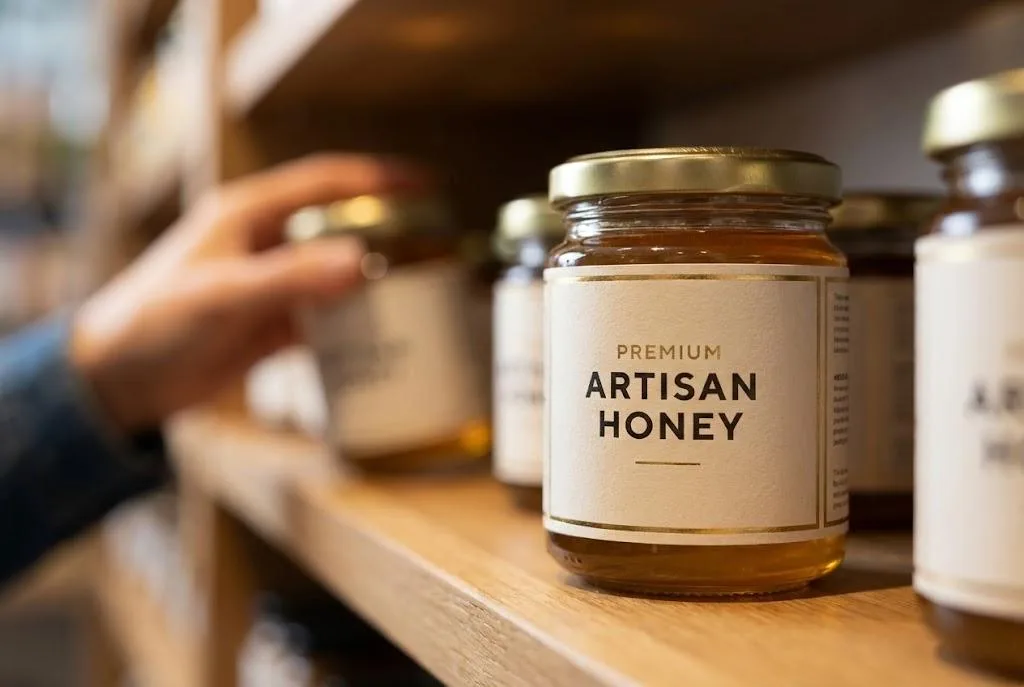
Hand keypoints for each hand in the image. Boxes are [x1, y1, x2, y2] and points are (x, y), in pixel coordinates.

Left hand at [72, 154, 424, 431]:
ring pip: (338, 272)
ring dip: (376, 281)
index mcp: (248, 214)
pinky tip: (384, 335)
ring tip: (423, 291)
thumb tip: (364, 262)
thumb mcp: (222, 295)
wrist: (117, 381)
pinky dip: (355, 323)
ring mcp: (272, 283)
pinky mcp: (273, 323)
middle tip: (436, 246)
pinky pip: (328, 316)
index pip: (325, 181)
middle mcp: (265, 242)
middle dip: (387, 233)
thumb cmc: (153, 322)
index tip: (426, 184)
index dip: (377, 178)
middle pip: (341, 226)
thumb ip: (291, 278)